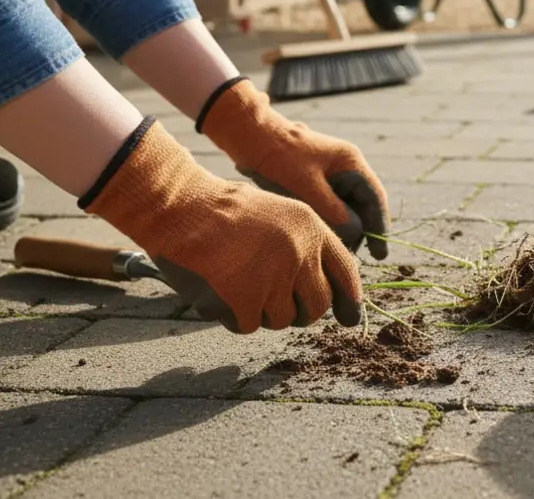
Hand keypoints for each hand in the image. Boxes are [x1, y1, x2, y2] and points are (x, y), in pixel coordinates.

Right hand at [82, 118, 362, 333]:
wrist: (183, 207)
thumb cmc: (224, 210)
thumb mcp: (280, 214)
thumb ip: (306, 246)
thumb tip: (324, 288)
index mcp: (313, 230)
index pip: (346, 272)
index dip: (350, 299)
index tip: (350, 317)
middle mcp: (301, 254)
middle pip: (317, 305)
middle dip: (301, 312)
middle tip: (277, 305)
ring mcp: (276, 278)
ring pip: (283, 319)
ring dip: (263, 312)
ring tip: (239, 284)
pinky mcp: (247, 299)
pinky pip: (250, 325)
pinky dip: (235, 317)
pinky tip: (221, 292)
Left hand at [197, 78, 390, 259]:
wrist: (249, 136)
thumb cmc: (279, 158)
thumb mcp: (308, 187)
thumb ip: (335, 212)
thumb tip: (356, 233)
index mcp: (351, 162)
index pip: (375, 198)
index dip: (380, 226)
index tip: (379, 253)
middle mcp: (346, 167)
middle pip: (363, 204)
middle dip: (360, 229)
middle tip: (352, 253)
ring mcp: (331, 173)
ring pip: (346, 206)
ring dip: (343, 226)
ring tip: (335, 246)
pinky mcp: (315, 179)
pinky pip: (330, 204)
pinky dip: (329, 219)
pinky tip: (321, 234)